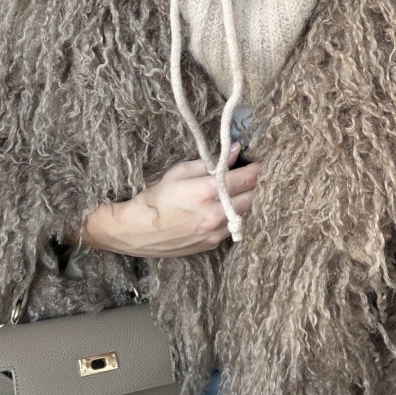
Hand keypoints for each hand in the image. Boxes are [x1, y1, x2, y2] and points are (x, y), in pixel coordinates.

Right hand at [81, 144, 258, 256]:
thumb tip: (236, 150)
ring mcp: (215, 232)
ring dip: (243, 201)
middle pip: (251, 197)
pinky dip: (232, 216)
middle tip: (246, 176)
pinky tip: (221, 208)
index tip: (258, 162)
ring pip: (245, 213)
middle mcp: (215, 214)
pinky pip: (232, 227)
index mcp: (206, 191)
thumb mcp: (179, 171)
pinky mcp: (212, 244)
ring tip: (234, 192)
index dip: (256, 168)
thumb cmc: (155, 197)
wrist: (137, 231)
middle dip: (252, 185)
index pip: (246, 178)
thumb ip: (210, 162)